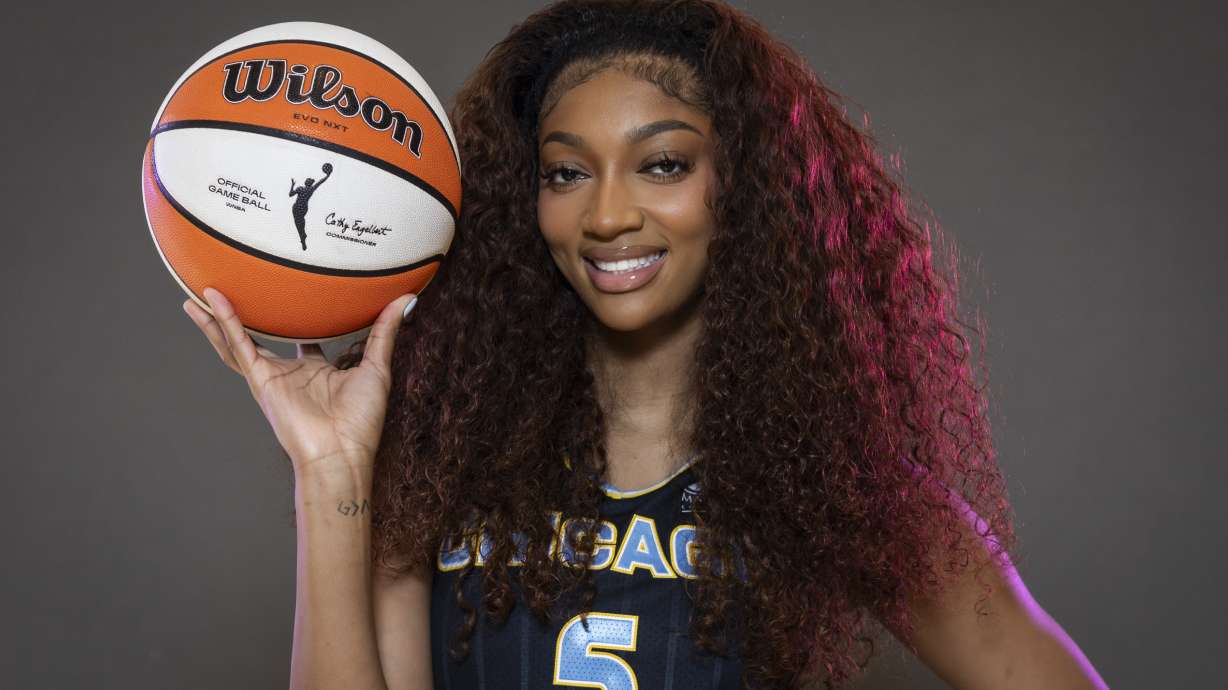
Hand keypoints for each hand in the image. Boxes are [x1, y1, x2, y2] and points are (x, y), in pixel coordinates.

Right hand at [182, 287, 417, 479]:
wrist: (342, 453)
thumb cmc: (361, 421)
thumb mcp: (376, 367)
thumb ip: (385, 332)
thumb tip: (405, 299)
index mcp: (316, 370)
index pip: (302, 338)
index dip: (297, 319)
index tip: (293, 293)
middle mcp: (290, 372)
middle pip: (260, 337)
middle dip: (243, 317)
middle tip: (228, 288)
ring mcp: (271, 377)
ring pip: (237, 341)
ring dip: (217, 319)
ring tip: (196, 293)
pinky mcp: (260, 381)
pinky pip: (238, 347)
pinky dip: (224, 324)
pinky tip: (211, 302)